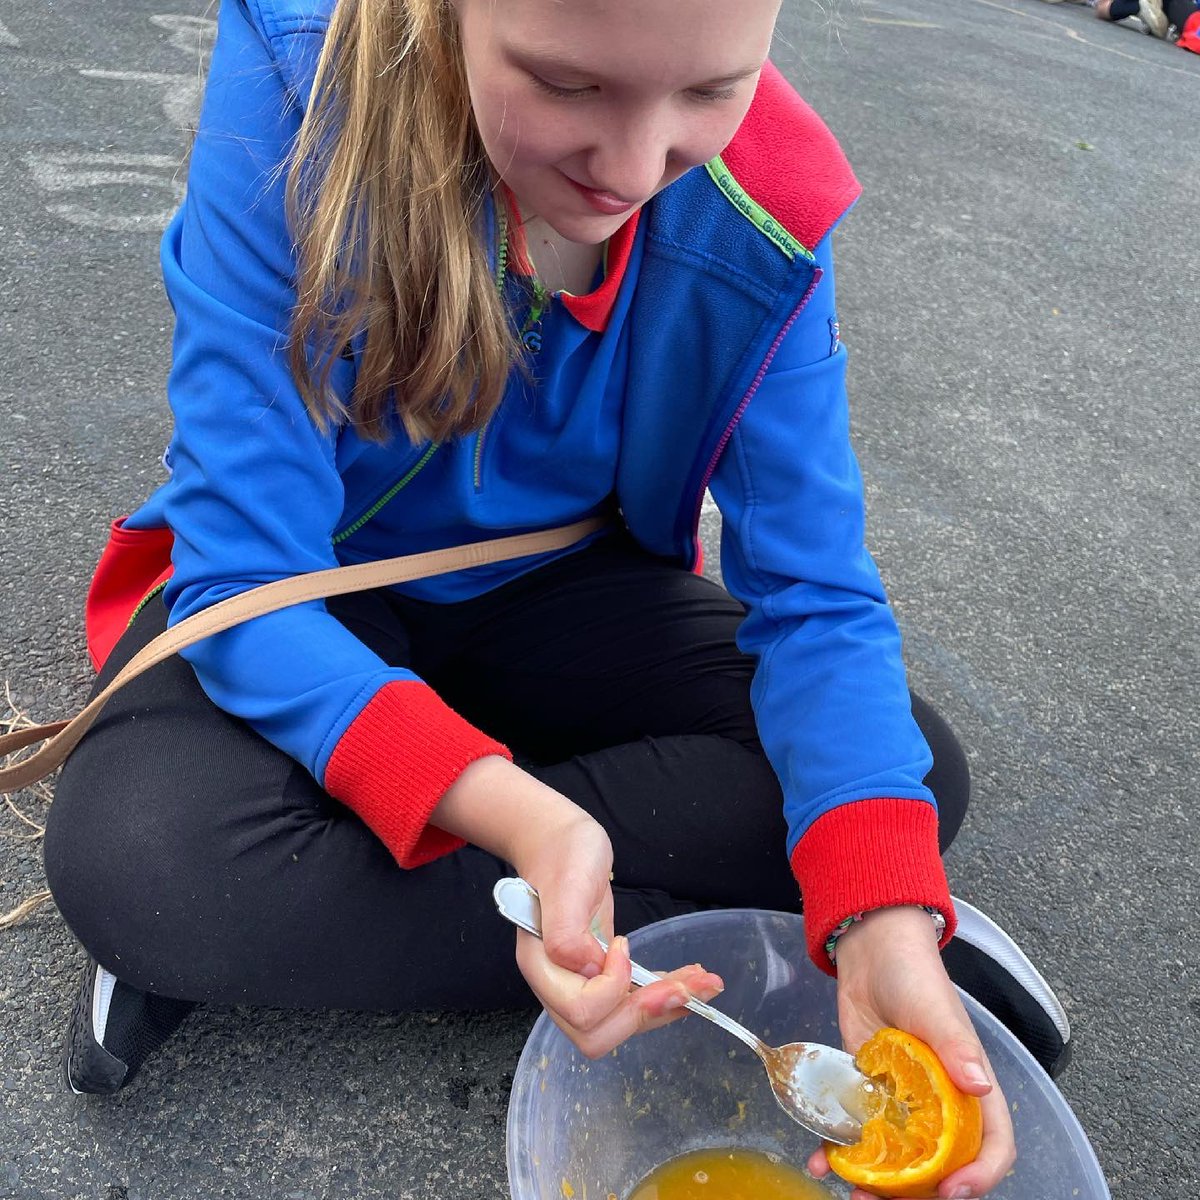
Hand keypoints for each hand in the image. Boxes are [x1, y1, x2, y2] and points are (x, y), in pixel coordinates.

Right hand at [433, 757, 723, 1056]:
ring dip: (666, 1007)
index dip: (611, 988)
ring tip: (706, 985)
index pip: (580, 1011)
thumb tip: (589, 971)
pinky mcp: (602, 975)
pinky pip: (632, 1001)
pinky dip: (665, 996)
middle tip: (684, 987)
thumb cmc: (563, 855)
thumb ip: (566, 933)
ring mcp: (579, 983)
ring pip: (622, 1023)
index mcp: (542, 965)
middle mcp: (557, 984)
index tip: (624, 944)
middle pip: (598, 1035)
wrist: (561, 841)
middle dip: (646, 1015)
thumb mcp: (566, 883)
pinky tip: (690, 983)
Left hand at [806, 906, 1014, 1199]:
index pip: (992, 1145)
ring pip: (897, 1160)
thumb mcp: (937, 1010)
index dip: (980, 1175)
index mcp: (971, 1089)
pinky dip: (841, 1154)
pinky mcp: (868, 1093)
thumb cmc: (915, 976)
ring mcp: (902, 1103)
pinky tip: (820, 1160)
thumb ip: (956, 1047)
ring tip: (849, 1194)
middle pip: (940, 1165)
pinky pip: (859, 1134)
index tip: (951, 1191)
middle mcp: (940, 1104)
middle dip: (917, 1193)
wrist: (869, 952)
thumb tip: (980, 1085)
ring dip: (876, 1185)